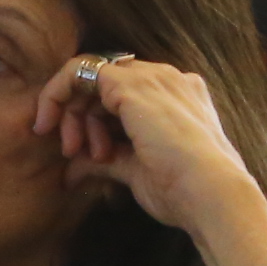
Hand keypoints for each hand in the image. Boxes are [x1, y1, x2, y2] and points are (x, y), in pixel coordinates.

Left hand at [29, 52, 266, 265]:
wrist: (209, 194)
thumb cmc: (182, 189)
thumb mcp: (137, 169)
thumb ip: (107, 159)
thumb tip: (74, 169)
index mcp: (178, 96)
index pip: (122, 94)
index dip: (95, 120)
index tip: (80, 152)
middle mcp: (168, 79)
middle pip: (105, 84)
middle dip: (80, 117)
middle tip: (73, 152)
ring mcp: (152, 77)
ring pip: (89, 78)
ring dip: (73, 117)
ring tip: (78, 153)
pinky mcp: (131, 84)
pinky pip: (78, 71)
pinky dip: (57, 97)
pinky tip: (58, 131)